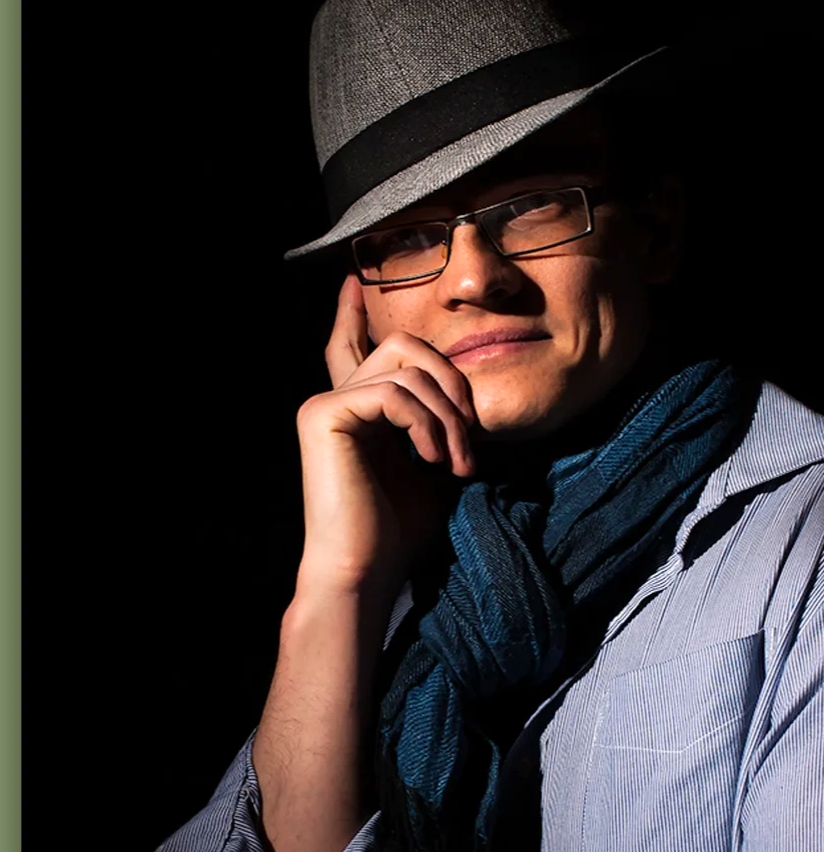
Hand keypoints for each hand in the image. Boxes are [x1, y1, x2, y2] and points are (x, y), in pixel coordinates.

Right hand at [294, 275, 477, 595]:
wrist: (366, 571)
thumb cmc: (398, 534)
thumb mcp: (434, 469)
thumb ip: (442, 428)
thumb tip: (472, 407)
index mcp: (356, 412)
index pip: (353, 348)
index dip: (352, 314)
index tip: (352, 280)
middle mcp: (334, 400)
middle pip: (403, 346)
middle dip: (452, 382)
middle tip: (472, 434)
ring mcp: (324, 404)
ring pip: (406, 367)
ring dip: (448, 413)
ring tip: (458, 462)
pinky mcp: (323, 414)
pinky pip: (394, 392)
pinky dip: (426, 423)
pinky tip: (434, 460)